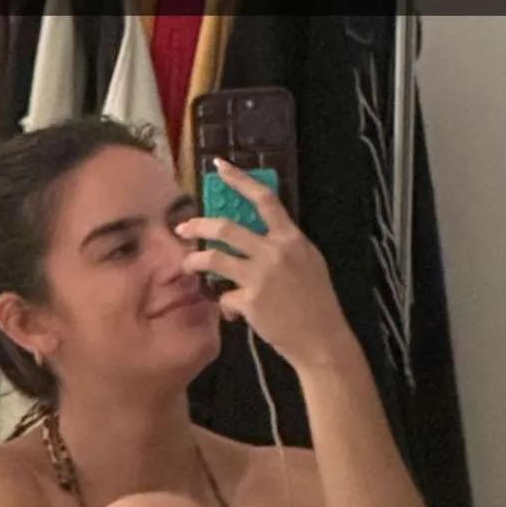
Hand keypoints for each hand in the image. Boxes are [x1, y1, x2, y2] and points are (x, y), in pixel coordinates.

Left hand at [176, 161, 351, 374]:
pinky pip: (224, 297)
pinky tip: (232, 313)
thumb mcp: (308, 262)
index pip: (264, 199)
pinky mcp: (250, 302)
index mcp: (291, 239)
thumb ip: (284, 245)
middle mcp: (275, 252)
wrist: (322, 340)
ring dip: (195, 261)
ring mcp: (261, 276)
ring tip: (189, 265)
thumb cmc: (317, 301)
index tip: (220, 166)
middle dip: (199, 225)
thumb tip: (259, 234)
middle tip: (183, 227)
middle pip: (226, 228)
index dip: (240, 180)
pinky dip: (225, 305)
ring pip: (214, 258)